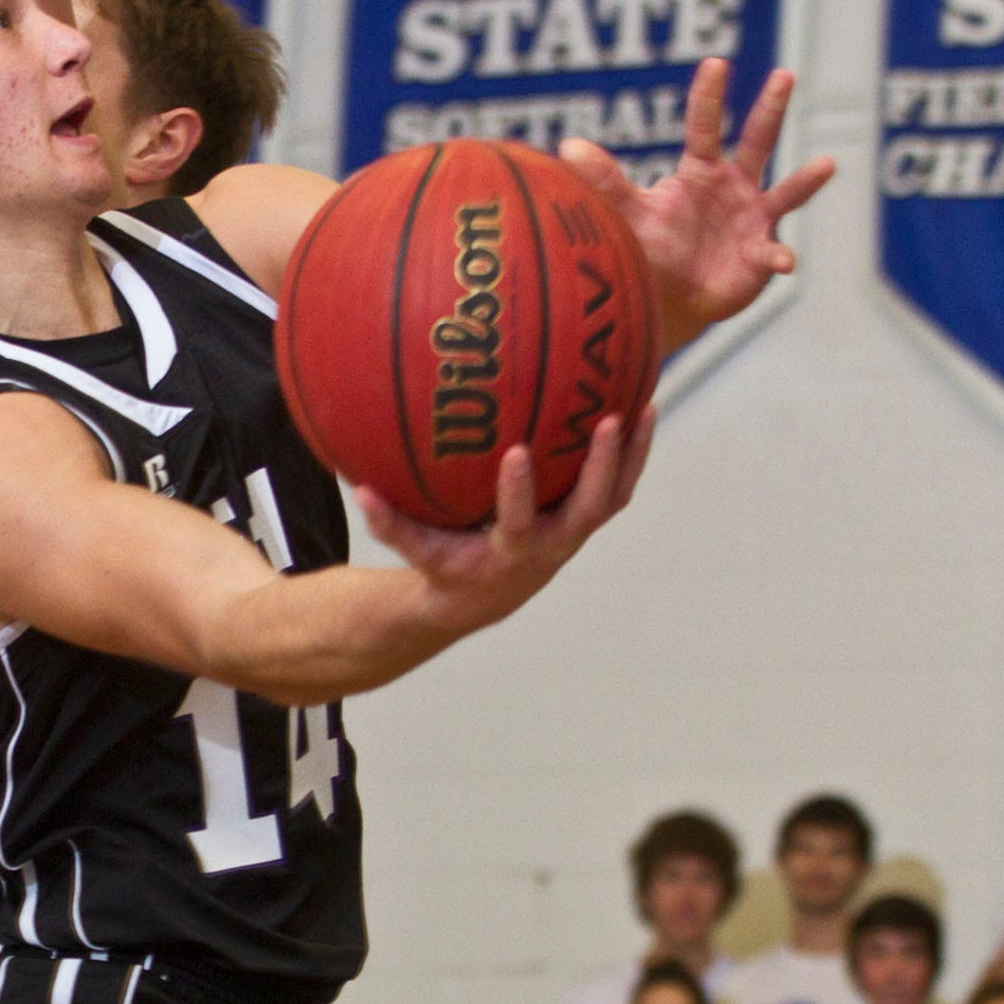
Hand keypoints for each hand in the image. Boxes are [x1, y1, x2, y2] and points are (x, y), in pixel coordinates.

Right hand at [356, 408, 655, 631]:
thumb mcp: (418, 551)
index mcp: (511, 553)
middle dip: (600, 466)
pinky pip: (617, 486)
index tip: (516, 452)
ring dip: (631, 455)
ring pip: (614, 496)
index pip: (518, 524)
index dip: (519, 492)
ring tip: (644, 406)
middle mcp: (553, 545)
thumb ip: (390, 524)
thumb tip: (360, 488)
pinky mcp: (585, 519)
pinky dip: (631, 453)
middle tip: (607, 420)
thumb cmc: (448, 568)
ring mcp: (574, 532)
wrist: (488, 598)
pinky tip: (639, 409)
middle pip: (589, 509)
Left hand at [559, 58, 834, 353]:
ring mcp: (754, 217)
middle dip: (770, 109)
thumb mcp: (628, 210)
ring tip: (827, 165)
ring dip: (805, 180)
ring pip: (786, 191)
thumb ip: (605, 180)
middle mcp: (734, 185)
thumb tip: (567, 146)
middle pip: (757, 140)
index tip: (716, 62)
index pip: (705, 127)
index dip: (709, 96)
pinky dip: (779, 256)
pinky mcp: (762, 253)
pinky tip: (782, 261)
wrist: (669, 294)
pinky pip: (775, 252)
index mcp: (701, 171)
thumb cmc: (652, 245)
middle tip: (784, 74)